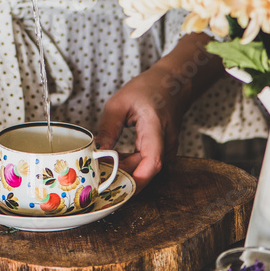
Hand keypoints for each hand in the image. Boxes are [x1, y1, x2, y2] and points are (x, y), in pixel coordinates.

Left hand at [96, 67, 182, 191]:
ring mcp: (167, 149)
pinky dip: (130, 165)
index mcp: (155, 127)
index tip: (116, 186)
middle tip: (96, 175)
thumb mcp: (120, 103)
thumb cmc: (149, 88)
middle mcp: (166, 143)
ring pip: (145, 170)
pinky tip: (115, 159)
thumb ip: (108, 130)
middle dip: (121, 177)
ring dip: (124, 171)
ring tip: (102, 164)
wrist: (173, 83)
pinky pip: (146, 165)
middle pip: (145, 170)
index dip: (136, 179)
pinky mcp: (163, 151)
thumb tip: (96, 153)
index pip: (152, 162)